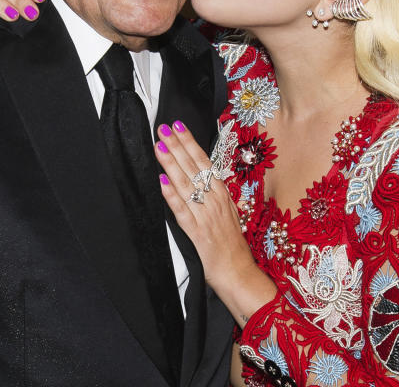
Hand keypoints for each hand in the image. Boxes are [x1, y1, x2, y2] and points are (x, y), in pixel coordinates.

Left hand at [154, 121, 275, 324]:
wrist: (238, 271)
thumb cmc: (231, 243)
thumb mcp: (227, 211)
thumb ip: (213, 193)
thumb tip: (200, 174)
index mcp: (222, 193)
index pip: (203, 161)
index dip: (189, 143)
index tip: (177, 127)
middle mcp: (215, 199)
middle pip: (194, 168)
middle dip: (177, 146)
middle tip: (163, 128)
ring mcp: (206, 214)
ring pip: (186, 184)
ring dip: (171, 164)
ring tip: (160, 147)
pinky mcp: (197, 232)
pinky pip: (182, 210)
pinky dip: (172, 195)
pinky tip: (162, 182)